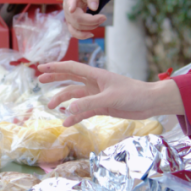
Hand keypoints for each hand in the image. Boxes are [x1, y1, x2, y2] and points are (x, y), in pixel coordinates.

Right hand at [38, 61, 183, 125]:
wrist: (149, 103)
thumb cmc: (133, 94)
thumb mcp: (110, 98)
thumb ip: (89, 103)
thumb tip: (68, 110)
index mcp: (96, 75)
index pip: (72, 68)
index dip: (56, 67)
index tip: (41, 67)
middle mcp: (94, 83)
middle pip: (70, 79)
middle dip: (55, 79)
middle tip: (40, 80)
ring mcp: (97, 95)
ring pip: (75, 96)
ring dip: (63, 101)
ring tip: (50, 106)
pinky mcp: (102, 107)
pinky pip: (84, 111)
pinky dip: (75, 116)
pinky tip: (67, 122)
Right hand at [63, 0, 105, 39]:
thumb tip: (94, 8)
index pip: (70, 1)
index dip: (71, 6)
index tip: (72, 9)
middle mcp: (67, 7)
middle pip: (77, 19)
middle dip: (92, 21)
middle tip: (104, 17)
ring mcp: (68, 16)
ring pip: (76, 27)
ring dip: (89, 27)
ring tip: (100, 21)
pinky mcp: (70, 21)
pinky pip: (73, 31)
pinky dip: (81, 35)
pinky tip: (91, 35)